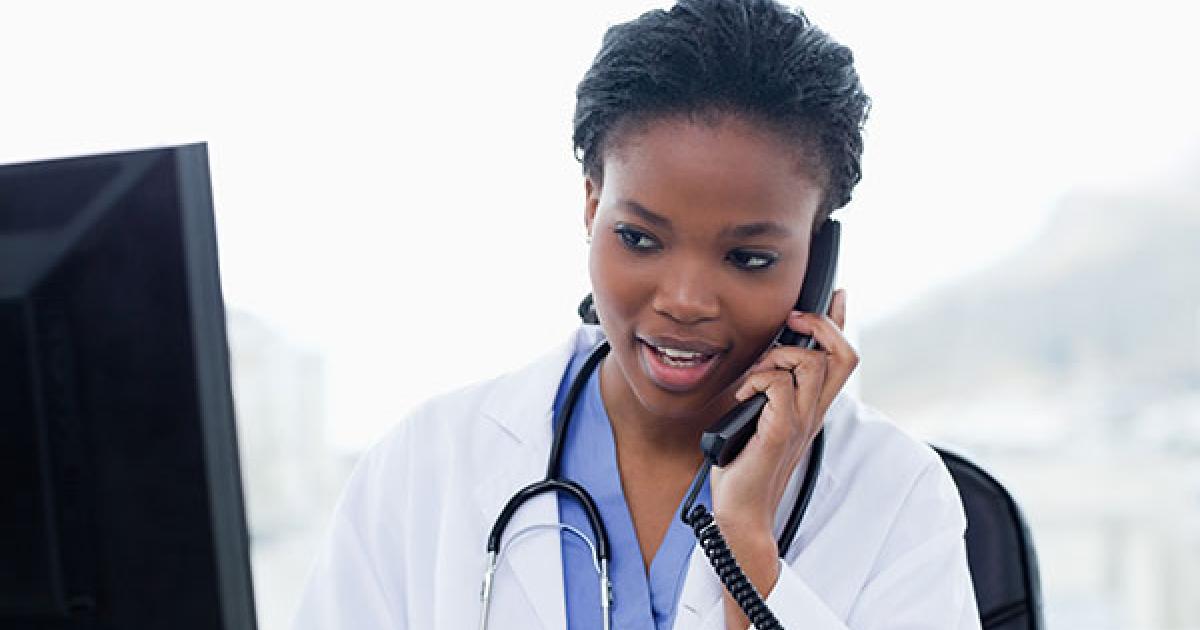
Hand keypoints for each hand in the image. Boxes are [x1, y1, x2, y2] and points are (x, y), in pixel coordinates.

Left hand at [709, 289, 858, 626]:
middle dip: (819, 325)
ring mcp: (800, 422)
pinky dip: (758, 381)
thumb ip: (768, 393)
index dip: (842, 323)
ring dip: (777, 357)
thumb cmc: (744, 468)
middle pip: (842, 354)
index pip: (842, 359)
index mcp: (811, 408)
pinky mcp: (781, 431)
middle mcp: (813, 413)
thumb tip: (758, 365)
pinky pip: (779, 385)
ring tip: (754, 378)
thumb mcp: (759, 420)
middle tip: (792, 320)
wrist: (740, 512)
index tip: (837, 297)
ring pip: (810, 363)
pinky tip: (742, 398)